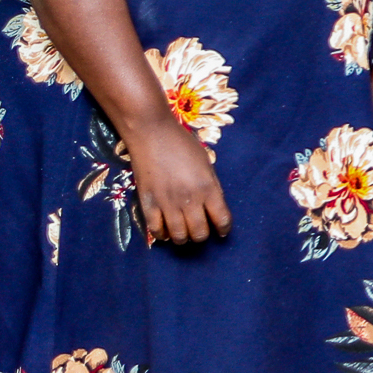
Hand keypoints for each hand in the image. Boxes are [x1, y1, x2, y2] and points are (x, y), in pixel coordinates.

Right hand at [130, 122, 231, 244]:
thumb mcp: (206, 164)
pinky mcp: (148, 203)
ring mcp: (167, 203)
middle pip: (199, 233)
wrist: (152, 134)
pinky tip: (166, 232)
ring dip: (183, 239)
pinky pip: (155, 230)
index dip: (224, 229)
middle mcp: (190, 200)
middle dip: (202, 235)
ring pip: (179, 236)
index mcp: (208, 188)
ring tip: (184, 234)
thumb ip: (211, 186)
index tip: (222, 231)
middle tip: (200, 231)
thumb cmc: (182, 144)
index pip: (222, 219)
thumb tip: (214, 207)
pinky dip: (162, 235)